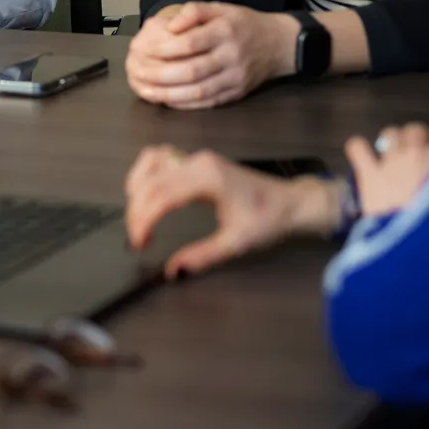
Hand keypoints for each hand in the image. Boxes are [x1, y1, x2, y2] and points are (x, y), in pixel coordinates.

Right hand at [123, 146, 340, 277]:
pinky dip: (147, 174)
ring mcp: (197, 158)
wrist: (290, 202)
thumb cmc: (268, 220)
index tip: (140, 243)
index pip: (162, 195)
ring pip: (152, 161)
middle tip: (138, 239)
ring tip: (138, 216)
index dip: (144, 220)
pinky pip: (162, 157)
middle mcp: (198, 162)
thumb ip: (202, 256)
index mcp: (209, 179)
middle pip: (152, 180)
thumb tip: (173, 270)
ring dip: (138, 187)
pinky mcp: (197, 161)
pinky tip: (146, 194)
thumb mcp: (237, 243)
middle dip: (137, 210)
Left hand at [124, 2, 298, 108]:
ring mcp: (235, 78)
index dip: (165, 49)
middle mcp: (231, 56)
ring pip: (198, 92)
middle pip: (191, 71)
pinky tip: (167, 101)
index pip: (190, 43)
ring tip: (146, 92)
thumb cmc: (245, 24)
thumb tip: (169, 27)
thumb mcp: (221, 8)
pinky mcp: (237, 94)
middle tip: (138, 75)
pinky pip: (207, 103)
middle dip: (160, 75)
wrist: (280, 44)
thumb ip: (193, 12)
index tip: (145, 50)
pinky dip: (185, 104)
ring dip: (168, 95)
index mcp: (225, 32)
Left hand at [345, 122, 428, 217]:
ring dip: (391, 143)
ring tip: (391, 158)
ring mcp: (392, 163)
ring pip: (390, 134)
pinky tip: (362, 158)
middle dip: (414, 141)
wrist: (417, 248)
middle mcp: (418, 155)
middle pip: (415, 130)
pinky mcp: (370, 175)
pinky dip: (358, 149)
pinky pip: (357, 146)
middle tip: (414, 159)